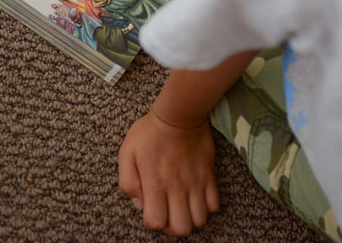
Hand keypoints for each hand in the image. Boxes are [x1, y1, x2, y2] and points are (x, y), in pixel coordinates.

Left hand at [118, 111, 219, 235]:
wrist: (180, 114)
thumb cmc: (150, 132)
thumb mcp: (127, 152)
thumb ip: (127, 181)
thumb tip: (138, 203)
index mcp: (154, 183)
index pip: (156, 222)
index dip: (153, 221)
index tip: (152, 210)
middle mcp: (176, 187)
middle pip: (181, 228)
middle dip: (173, 227)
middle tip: (169, 214)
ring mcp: (195, 182)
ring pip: (200, 220)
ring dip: (190, 218)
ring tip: (183, 207)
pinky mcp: (209, 176)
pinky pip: (214, 204)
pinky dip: (206, 207)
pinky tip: (196, 197)